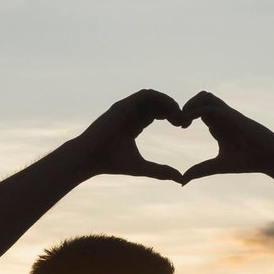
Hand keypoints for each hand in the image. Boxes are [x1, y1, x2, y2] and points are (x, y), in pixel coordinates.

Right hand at [67, 89, 191, 182]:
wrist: (90, 158)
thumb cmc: (112, 163)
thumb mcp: (142, 167)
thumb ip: (161, 171)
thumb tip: (180, 179)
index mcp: (135, 125)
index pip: (158, 113)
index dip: (173, 116)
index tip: (183, 127)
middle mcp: (131, 114)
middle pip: (158, 104)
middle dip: (174, 109)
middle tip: (183, 121)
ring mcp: (126, 108)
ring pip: (153, 96)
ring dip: (168, 102)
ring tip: (178, 114)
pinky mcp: (123, 105)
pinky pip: (145, 94)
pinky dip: (160, 98)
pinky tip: (169, 109)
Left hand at [180, 91, 273, 180]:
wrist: (271, 158)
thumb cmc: (248, 161)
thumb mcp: (217, 166)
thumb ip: (200, 171)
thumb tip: (182, 182)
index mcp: (218, 125)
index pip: (198, 110)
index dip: (185, 115)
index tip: (178, 127)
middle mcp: (222, 117)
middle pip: (200, 98)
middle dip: (185, 106)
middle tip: (177, 122)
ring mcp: (227, 115)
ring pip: (205, 96)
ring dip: (190, 104)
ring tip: (183, 120)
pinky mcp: (232, 116)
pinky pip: (210, 105)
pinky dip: (195, 110)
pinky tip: (188, 122)